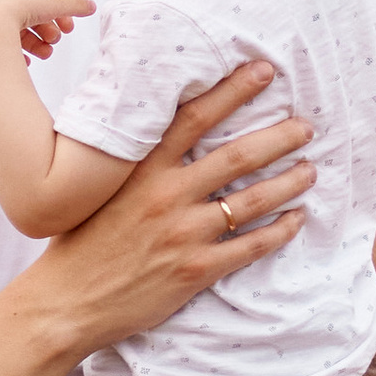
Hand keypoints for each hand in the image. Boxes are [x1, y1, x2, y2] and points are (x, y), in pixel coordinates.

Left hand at [0, 0, 96, 65]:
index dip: (60, 13)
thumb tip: (91, 6)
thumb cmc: (23, 8)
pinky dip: (20, 55)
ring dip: (38, 45)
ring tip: (46, 54)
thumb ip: (75, 5)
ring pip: (22, 34)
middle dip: (50, 32)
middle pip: (34, 19)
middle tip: (56, 41)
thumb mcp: (55, 3)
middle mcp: (7, 5)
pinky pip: (6, 49)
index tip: (69, 28)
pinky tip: (27, 61)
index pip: (44, 0)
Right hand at [24, 62, 312, 365]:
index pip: (195, 117)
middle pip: (237, 155)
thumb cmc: (77, 243)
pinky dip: (280, 231)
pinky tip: (296, 219)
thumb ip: (128, 160)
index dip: (233, 91)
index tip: (264, 71)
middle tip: (306, 125)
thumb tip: (146, 126)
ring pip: (253, 200)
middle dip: (279, 136)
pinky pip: (251, 246)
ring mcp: (184, 234)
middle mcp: (167, 196)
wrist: (65, 303)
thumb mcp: (96, 188)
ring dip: (289, 182)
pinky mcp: (196, 270)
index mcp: (141, 169)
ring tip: (310, 169)